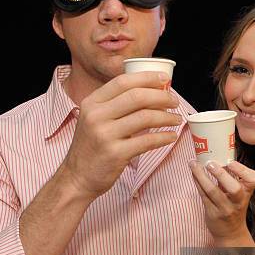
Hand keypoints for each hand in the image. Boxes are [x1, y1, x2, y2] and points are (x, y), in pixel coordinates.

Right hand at [62, 71, 181, 199]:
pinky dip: (163, 138)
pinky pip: (147, 141)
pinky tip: (171, 137)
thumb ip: (114, 105)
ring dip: (166, 117)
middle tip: (174, 101)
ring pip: (145, 117)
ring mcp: (105, 135)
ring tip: (177, 119)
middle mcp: (96, 116)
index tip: (164, 79)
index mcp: (92, 102)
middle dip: (161, 96)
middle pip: (137, 96)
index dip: (147, 78)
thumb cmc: (91, 147)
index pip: (123, 82)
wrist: (77, 177)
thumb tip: (150, 93)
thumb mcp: (94, 119)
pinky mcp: (115, 154)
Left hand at [190, 160, 254, 243]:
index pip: (253, 180)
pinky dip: (197, 182)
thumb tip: (219, 153)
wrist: (231, 232)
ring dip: (201, 176)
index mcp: (247, 192)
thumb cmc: (234, 205)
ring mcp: (225, 208)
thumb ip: (233, 176)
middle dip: (221, 175)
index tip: (231, 162)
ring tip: (193, 164)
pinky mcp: (212, 212)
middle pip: (234, 188)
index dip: (242, 170)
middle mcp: (238, 201)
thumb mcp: (240, 192)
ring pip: (213, 191)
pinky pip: (203, 195)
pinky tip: (193, 173)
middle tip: (210, 163)